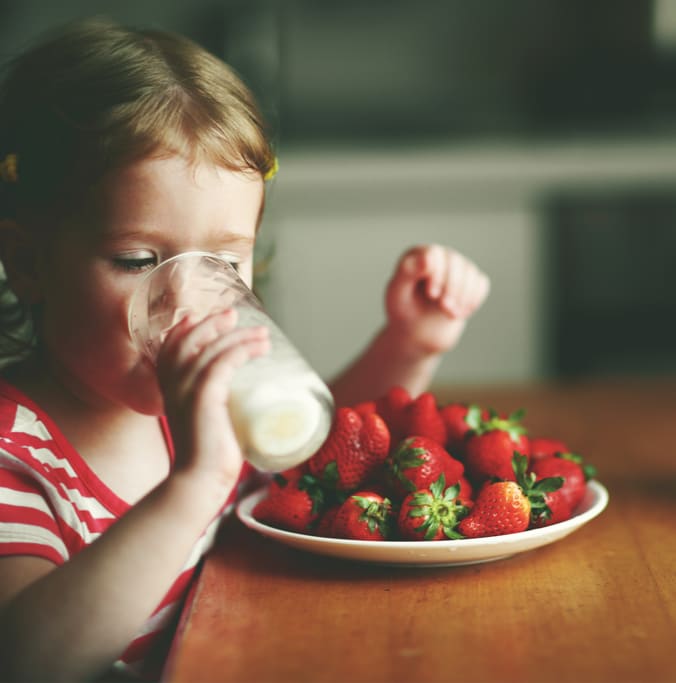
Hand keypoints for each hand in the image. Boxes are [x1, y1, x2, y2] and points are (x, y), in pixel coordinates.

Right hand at [155, 310, 269, 492]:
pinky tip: (259, 348)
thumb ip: (212, 406)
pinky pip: (223, 362)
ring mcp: (186, 389)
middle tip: (237, 316)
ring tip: (263, 335)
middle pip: (189, 338)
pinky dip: (242, 350)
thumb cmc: (207, 456)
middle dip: (214, 323)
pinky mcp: (204, 397)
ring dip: (240, 336)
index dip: (188, 327)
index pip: (171, 346)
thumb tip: (241, 399)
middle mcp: (173, 384)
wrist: (198, 481)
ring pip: (212, 348)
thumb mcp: (204, 421)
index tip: (211, 318)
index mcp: (168, 387)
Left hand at [384, 244, 489, 356]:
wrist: (416, 332)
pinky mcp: (470, 281)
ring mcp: (457, 268)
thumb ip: (407, 273)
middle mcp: (439, 256)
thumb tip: (427, 257)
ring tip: (450, 313)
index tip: (432, 294)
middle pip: (456, 262)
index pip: (435, 254)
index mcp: (417, 255)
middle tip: (444, 307)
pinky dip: (473, 300)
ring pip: (470, 273)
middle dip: (452, 287)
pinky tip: (459, 313)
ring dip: (463, 296)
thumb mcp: (398, 294)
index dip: (437, 274)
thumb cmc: (403, 311)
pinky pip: (481, 284)